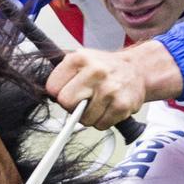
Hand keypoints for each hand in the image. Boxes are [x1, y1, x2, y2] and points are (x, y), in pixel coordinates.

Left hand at [46, 42, 183, 128]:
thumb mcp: (81, 61)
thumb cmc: (105, 68)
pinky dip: (102, 121)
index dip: (59, 93)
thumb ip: (63, 76)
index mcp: (79, 58)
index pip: (52, 88)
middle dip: (72, 107)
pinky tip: (108, 108)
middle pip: (66, 103)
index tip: (69, 91)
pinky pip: (101, 125)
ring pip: (84, 119)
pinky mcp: (122, 105)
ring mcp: (110, 89)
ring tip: (98, 103)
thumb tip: (46, 97)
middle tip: (83, 101)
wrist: (137, 70)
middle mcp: (95, 71)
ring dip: (89, 116)